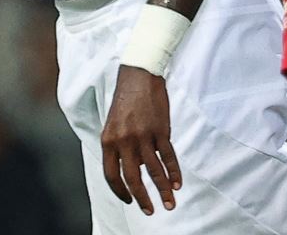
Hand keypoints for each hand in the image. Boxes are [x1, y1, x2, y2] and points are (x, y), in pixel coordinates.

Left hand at [101, 66, 181, 215]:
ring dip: (162, 189)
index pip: (111, 175)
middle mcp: (124, 141)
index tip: (130, 201)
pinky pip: (168, 156)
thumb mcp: (113, 125)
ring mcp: (143, 135)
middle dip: (142, 198)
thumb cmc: (126, 101)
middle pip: (133, 178)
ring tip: (169, 203)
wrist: (139, 76)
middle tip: (150, 211)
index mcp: (108, 141)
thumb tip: (132, 170)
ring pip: (153, 170)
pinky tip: (177, 183)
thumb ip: (119, 148)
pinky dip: (173, 171)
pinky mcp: (160, 130)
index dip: (120, 191)